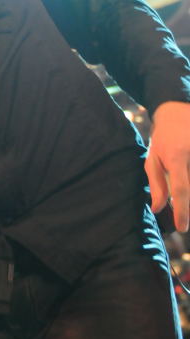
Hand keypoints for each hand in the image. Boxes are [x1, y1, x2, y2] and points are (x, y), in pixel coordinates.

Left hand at [145, 101, 189, 231]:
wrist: (178, 111)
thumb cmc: (163, 138)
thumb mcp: (153, 159)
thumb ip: (156, 184)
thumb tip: (158, 209)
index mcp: (176, 157)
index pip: (180, 189)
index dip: (182, 210)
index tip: (183, 227)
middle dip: (189, 205)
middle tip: (183, 217)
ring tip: (184, 189)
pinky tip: (187, 184)